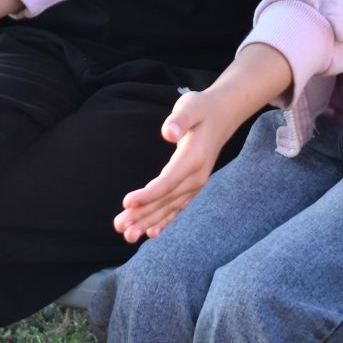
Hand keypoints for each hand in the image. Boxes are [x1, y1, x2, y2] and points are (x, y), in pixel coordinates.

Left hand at [113, 88, 233, 242]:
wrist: (222, 115)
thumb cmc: (201, 109)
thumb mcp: (190, 106)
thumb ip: (179, 120)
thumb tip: (169, 132)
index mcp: (194, 158)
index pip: (168, 181)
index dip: (148, 194)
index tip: (127, 202)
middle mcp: (197, 176)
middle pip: (166, 200)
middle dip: (143, 215)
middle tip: (120, 227)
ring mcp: (196, 184)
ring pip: (170, 207)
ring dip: (149, 222)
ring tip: (128, 235)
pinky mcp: (193, 186)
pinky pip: (178, 208)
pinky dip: (165, 221)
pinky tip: (151, 233)